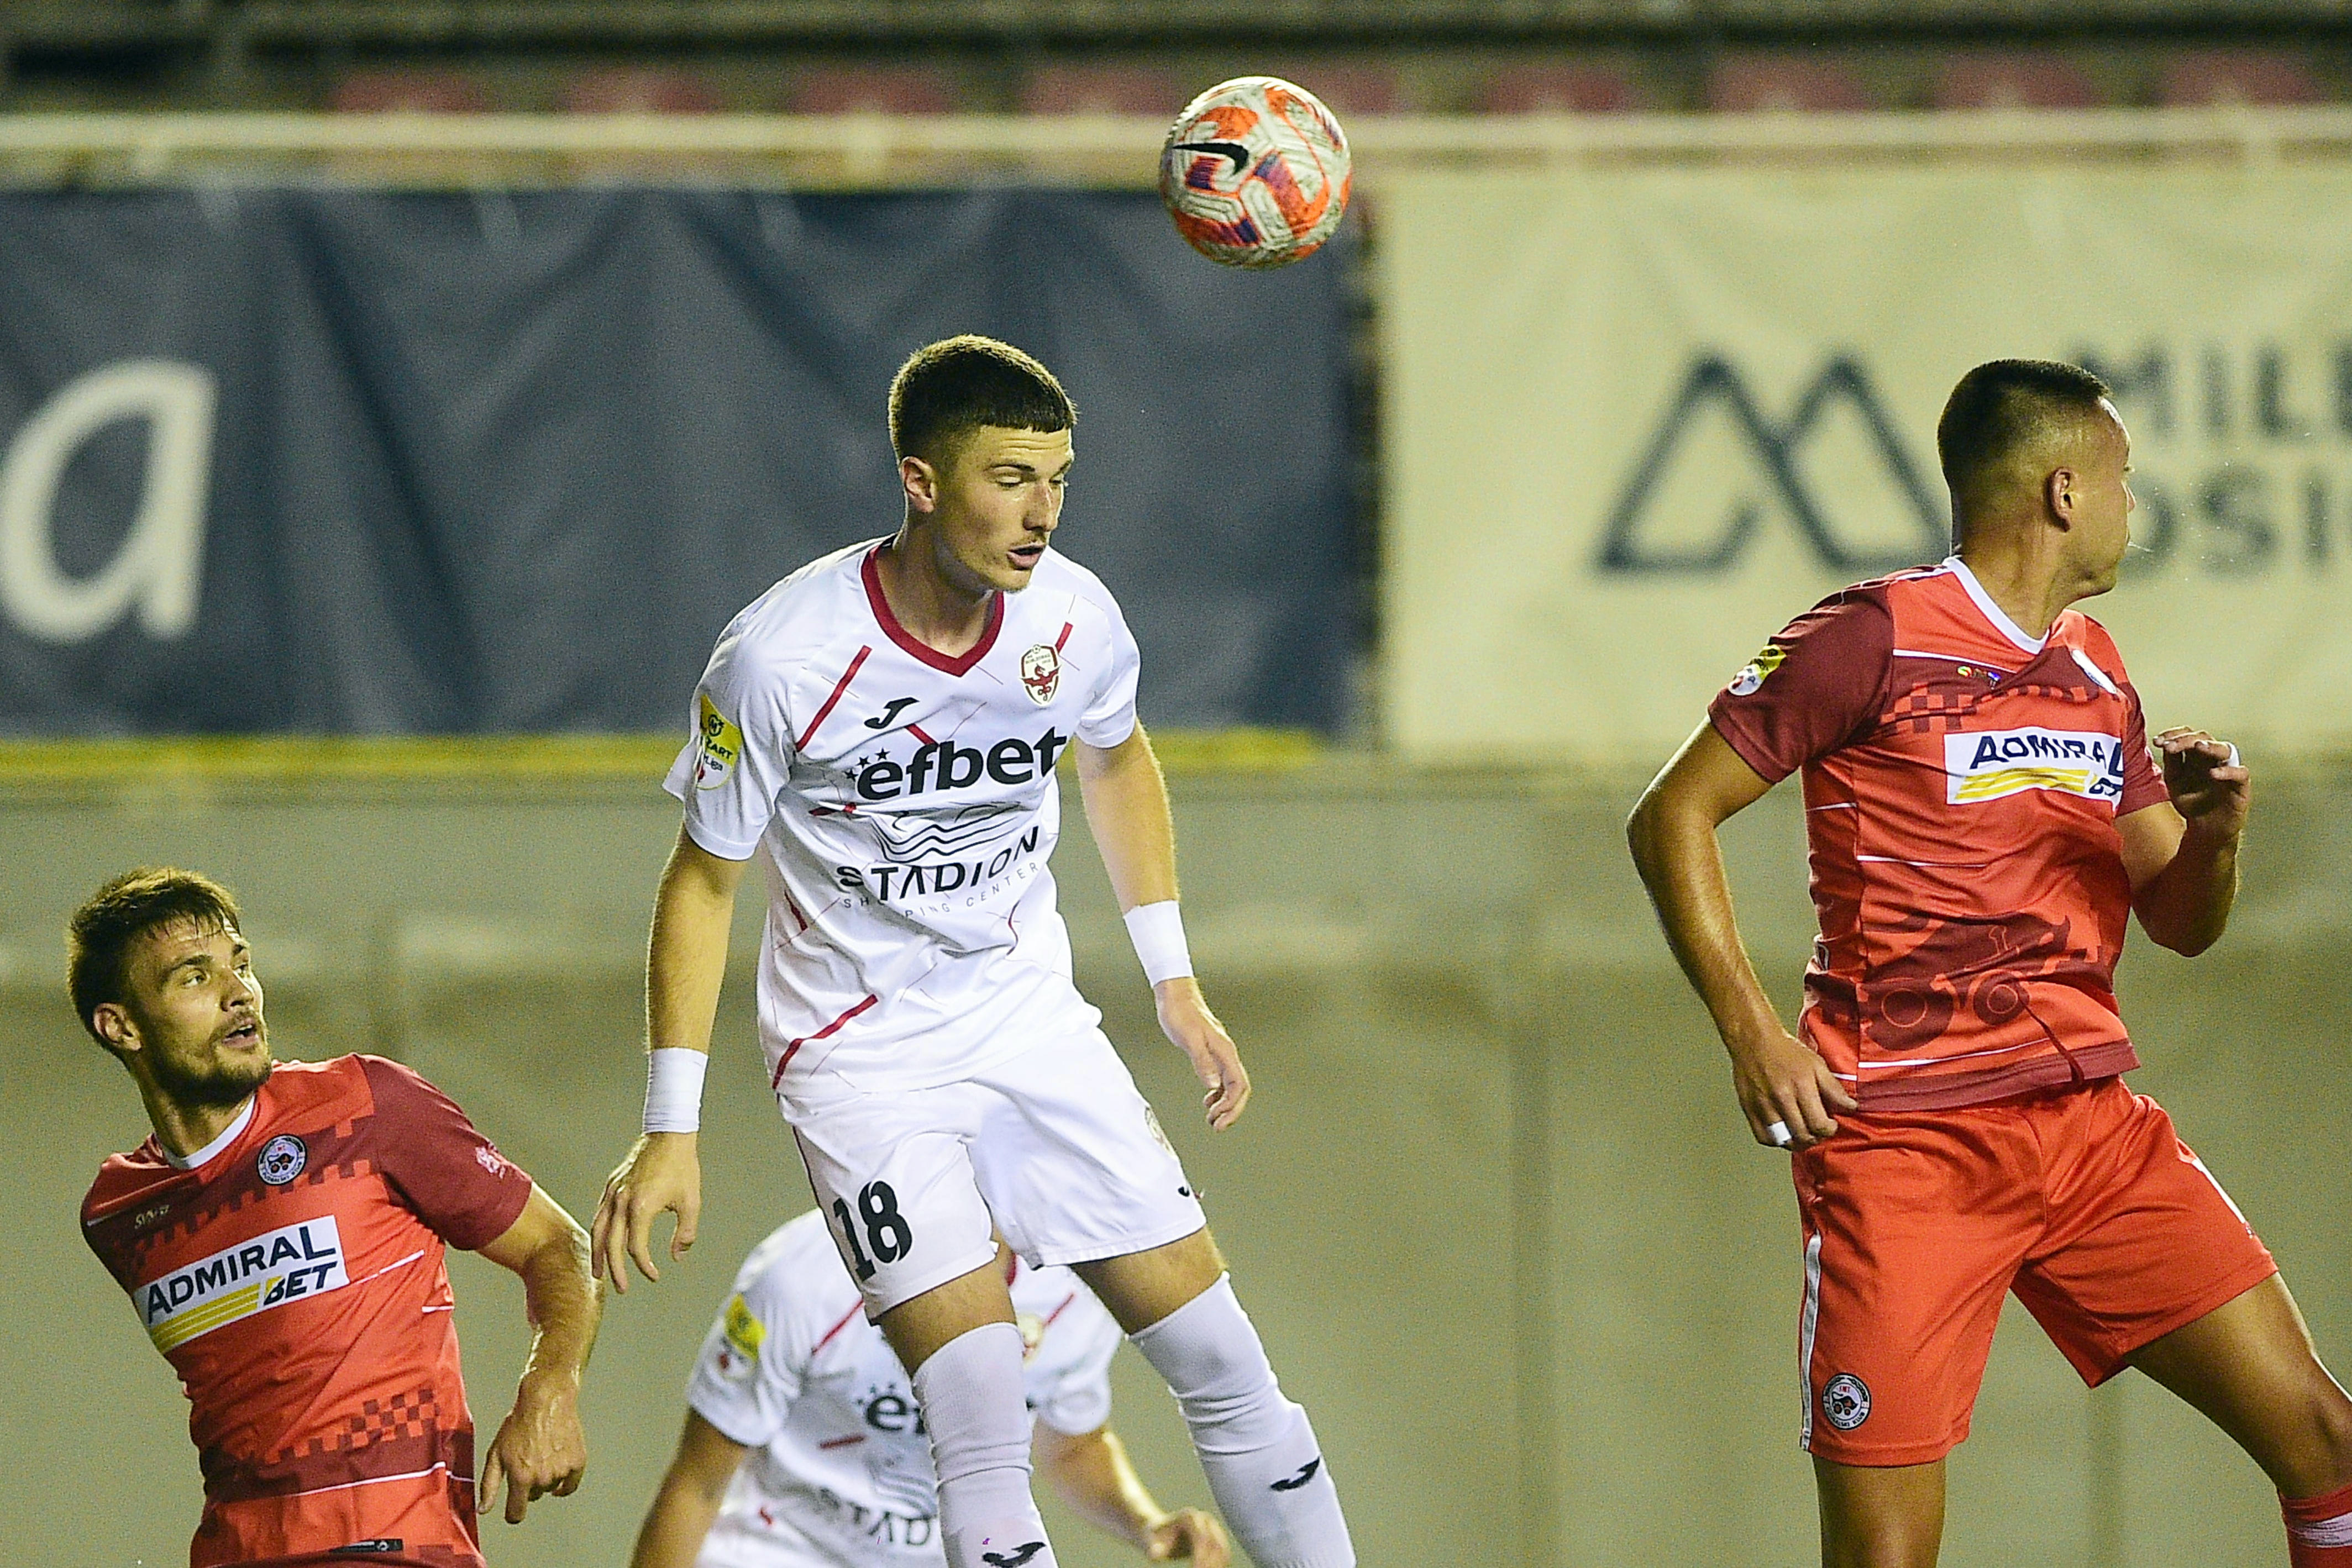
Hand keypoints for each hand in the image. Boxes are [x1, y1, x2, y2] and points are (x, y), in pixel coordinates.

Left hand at [478, 1370, 585, 1524]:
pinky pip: (570, 1484)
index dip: (513, 1513)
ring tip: (542, 1454)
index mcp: (521, 1477)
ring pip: (551, 1488)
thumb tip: (483, 1509)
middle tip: (527, 1461)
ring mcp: (562, 1470)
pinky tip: (557, 1466)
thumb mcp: (495, 1453)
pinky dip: (564, 1480)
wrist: (547, 1400)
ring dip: (546, 1478)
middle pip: (534, 1497)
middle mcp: (543, 1477)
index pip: (516, 1513)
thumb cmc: (519, 1423)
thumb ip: (489, 1485)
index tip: (513, 1508)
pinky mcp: (578, 1462)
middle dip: (529, 1485)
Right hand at [590, 1131, 700, 1291]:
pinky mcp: (611, 1185)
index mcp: (641, 1207)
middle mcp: (621, 1202)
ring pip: (599, 1230)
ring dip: (598, 1254)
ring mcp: (613, 1193)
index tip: (653, 1275)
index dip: (644, 1266)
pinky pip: (599, 1214)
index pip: (636, 1248)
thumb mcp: (691, 1202)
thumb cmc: (682, 1167)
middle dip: (615, 1270)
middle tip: (621, 1288)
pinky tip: (601, 1243)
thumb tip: (678, 1256)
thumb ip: (685, 1233)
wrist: (669, 1134)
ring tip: (599, 1273)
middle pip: (612, 1245)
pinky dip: (598, 1232)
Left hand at [1142, 1506, 1230, 1564]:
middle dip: (1211, 1564)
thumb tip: (1156, 1554)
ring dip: (1218, 1566)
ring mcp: (1212, 1527)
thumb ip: (1153, 1548)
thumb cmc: (1153, 1539)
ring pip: (1222, 1550)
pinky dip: (1220, 1565)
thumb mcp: (1149, 1544)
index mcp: (1189, 1516)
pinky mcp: (1216, 1537)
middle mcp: (1204, 1519)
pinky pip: (1223, 1554)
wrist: (1158, 1533)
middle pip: (1215, 1544)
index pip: (1201, 1538)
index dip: (1201, 1557)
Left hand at [1155, 978, 1249, 1129]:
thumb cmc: (1180, 1014)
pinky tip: (1208, 1100)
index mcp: (1225, 1051)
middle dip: (1231, 1111)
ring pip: (1231, 1085)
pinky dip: (1217, 1093)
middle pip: (1239, 1089)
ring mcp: (1220, 1054)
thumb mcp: (1189, 1039)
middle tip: (1217, 1127)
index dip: (1232, 1106)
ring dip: (1224, 1104)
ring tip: (1212, 1119)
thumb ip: (1202, 1062)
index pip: (1238, 1085)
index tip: (1218, 1119)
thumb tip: (1213, 1086)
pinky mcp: (1211, 1053)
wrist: (1176, 996)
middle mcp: (1226, 1054)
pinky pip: (1221, 1078)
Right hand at [1726, 1026, 1856, 1150]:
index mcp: (1801, 1087)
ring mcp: (1763, 1105)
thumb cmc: (1785, 1051)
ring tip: (1802, 1134)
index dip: (1829, 1130)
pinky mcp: (1749, 1109)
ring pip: (1783, 1141)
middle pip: (1802, 1136)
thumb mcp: (1816, 1064)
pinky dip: (1775, 1141)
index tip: (1830, 1124)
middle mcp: (1781, 1098)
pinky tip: (1783, 1133)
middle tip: (1817, 1130)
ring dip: (1797, 1143)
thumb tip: (1850, 1107)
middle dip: (1815, 1138)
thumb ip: (1833, 1088)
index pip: (1819, 1125)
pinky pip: (1763, 1137)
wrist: (1754, 1040)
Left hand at [2154, 727, 2249, 835]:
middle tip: (2170, 746)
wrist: (2205, 828)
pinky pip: (2240, 773)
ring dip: (2211, 746)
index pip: (2187, 735)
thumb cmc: (2191, 802)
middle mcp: (2213, 758)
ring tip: (2198, 746)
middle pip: (2204, 737)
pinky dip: (2228, 772)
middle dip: (2185, 739)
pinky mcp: (2241, 785)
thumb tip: (2165, 743)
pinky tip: (2213, 773)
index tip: (2157, 741)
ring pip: (2225, 749)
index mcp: (2196, 755)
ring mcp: (2228, 769)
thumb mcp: (2175, 782)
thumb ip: (2172, 763)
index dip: (2173, 734)